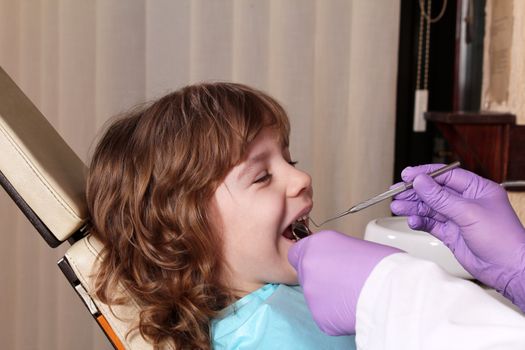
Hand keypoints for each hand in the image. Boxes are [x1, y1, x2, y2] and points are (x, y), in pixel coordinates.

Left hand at [288, 231, 401, 334]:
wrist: (389, 290)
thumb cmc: (381, 264)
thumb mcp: (350, 243)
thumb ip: (330, 251)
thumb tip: (329, 260)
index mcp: (314, 246)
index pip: (297, 253)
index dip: (311, 258)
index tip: (321, 262)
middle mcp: (307, 268)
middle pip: (307, 274)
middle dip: (322, 277)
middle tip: (344, 279)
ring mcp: (311, 294)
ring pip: (316, 295)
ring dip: (329, 295)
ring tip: (352, 292)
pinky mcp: (319, 316)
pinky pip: (324, 314)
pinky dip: (335, 313)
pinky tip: (352, 306)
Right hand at [390, 164, 524, 309]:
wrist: (508, 270)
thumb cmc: (503, 239)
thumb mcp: (469, 213)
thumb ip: (441, 198)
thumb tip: (421, 182)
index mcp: (477, 189)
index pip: (446, 176)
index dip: (425, 174)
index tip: (407, 175)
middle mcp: (467, 201)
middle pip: (434, 191)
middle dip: (415, 192)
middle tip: (397, 192)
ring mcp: (458, 218)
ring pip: (430, 208)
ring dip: (413, 207)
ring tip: (398, 207)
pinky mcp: (451, 234)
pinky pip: (431, 224)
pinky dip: (420, 222)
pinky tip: (413, 222)